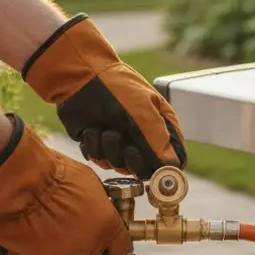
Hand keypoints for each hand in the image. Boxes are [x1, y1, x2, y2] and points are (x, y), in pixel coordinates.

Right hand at [0, 115, 131, 254]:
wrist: (21, 179)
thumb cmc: (53, 174)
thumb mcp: (91, 183)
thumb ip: (99, 205)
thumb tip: (98, 210)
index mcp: (105, 227)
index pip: (120, 249)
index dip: (113, 245)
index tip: (109, 244)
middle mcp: (85, 247)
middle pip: (89, 253)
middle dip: (81, 241)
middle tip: (65, 220)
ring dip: (55, 244)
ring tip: (41, 220)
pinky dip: (27, 249)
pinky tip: (24, 230)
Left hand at [21, 15, 184, 177]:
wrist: (79, 76)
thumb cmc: (115, 86)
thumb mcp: (142, 109)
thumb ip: (158, 138)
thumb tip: (172, 166)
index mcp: (161, 126)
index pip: (174, 159)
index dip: (168, 172)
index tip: (158, 177)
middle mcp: (142, 138)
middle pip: (146, 170)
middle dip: (134, 161)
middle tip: (128, 148)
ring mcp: (120, 142)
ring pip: (120, 167)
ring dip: (110, 151)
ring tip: (105, 129)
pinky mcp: (98, 145)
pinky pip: (99, 160)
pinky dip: (94, 147)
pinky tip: (92, 129)